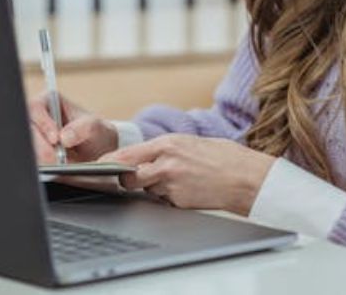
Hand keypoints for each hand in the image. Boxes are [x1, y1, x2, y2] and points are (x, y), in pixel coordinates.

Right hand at [28, 94, 117, 164]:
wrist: (97, 151)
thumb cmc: (95, 132)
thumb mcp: (96, 127)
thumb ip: (84, 128)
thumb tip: (65, 137)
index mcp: (49, 100)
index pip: (35, 107)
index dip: (43, 123)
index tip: (56, 139)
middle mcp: (37, 117)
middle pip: (27, 129)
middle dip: (41, 145)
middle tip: (55, 159)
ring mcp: (33, 135)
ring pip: (27, 146)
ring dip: (41, 157)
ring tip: (58, 164)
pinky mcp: (33, 152)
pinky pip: (31, 159)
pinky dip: (41, 165)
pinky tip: (54, 168)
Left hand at [99, 134, 275, 215]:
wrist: (246, 177)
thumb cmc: (223, 157)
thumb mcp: (191, 142)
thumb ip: (165, 149)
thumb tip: (144, 156)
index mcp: (168, 143)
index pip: (127, 154)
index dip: (110, 163)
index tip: (99, 167)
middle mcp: (166, 163)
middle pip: (129, 176)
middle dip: (127, 180)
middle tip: (134, 179)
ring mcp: (172, 185)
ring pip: (147, 190)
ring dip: (153, 188)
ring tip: (177, 181)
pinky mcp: (179, 202)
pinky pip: (164, 201)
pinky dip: (169, 198)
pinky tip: (187, 191)